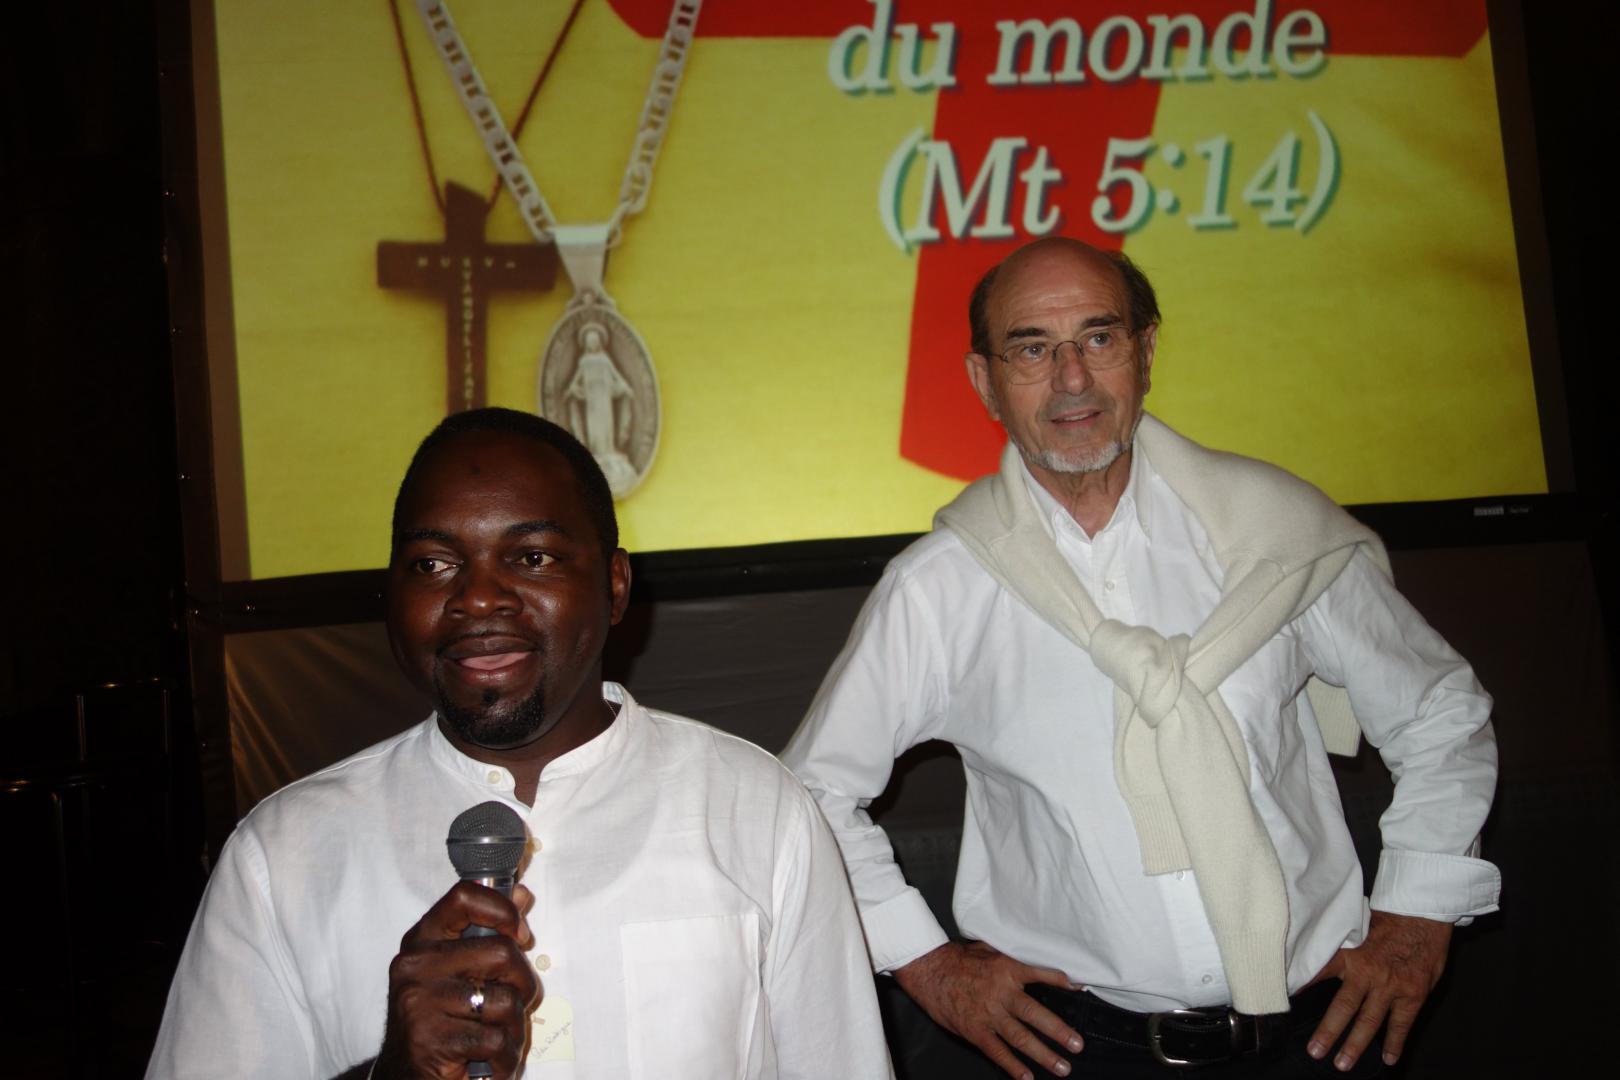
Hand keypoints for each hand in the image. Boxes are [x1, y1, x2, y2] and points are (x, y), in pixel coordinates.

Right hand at [371, 882, 540, 1079]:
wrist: (404, 1076)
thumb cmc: (441, 1018)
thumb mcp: (458, 969)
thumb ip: (488, 931)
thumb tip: (520, 893)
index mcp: (422, 939)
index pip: (464, 897)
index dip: (503, 910)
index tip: (521, 935)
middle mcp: (415, 965)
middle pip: (502, 953)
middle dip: (523, 985)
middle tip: (511, 1006)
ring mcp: (419, 1003)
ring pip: (506, 1001)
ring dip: (513, 1028)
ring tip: (494, 1037)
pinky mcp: (430, 1041)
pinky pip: (496, 1040)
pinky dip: (504, 1057)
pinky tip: (487, 1062)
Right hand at [894, 941, 1082, 1079]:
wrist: (928, 968)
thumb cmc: (958, 958)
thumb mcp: (988, 949)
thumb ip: (1011, 958)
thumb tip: (1035, 961)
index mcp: (1007, 969)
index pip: (1041, 975)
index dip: (1062, 983)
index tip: (1081, 991)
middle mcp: (1001, 993)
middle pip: (1036, 1014)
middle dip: (1059, 1032)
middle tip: (1077, 1045)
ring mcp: (988, 1014)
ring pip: (1021, 1037)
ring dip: (1043, 1054)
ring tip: (1062, 1067)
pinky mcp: (974, 1030)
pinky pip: (997, 1051)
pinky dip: (1012, 1065)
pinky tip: (1026, 1077)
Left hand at [1307, 911, 1451, 1070]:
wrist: (1422, 915)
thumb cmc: (1388, 921)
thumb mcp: (1357, 929)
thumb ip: (1342, 950)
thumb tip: (1316, 958)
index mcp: (1350, 954)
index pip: (1320, 972)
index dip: (1302, 986)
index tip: (1285, 1001)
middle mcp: (1367, 973)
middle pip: (1343, 1007)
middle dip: (1328, 1032)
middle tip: (1315, 1051)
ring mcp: (1390, 986)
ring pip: (1369, 1021)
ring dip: (1355, 1045)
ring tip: (1342, 1064)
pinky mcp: (1412, 995)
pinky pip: (1402, 1024)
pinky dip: (1396, 1043)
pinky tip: (1390, 1059)